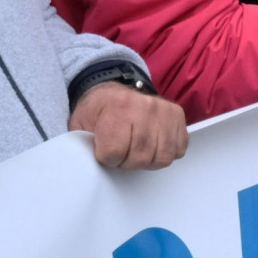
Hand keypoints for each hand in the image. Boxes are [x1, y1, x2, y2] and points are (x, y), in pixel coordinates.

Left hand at [68, 81, 187, 169]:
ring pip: (161, 158)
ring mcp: (163, 110)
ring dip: (147, 160)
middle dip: (126, 162)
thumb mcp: (79, 124)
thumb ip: (81, 145)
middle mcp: (144, 107)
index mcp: (117, 107)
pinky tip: (151, 144)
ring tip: (135, 149)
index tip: (103, 149)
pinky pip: (177, 150)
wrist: (111, 90)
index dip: (106, 158)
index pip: (114, 153)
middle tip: (120, 151)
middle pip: (140, 158)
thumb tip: (85, 167)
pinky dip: (164, 152)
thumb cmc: (96, 111)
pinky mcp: (177, 115)